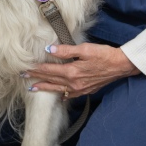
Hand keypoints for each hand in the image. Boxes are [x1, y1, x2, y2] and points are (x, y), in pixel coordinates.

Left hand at [24, 43, 141, 98]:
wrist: (121, 65)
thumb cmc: (104, 55)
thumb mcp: (85, 49)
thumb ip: (66, 50)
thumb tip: (49, 49)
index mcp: (72, 72)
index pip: (49, 70)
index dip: (37, 69)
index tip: (25, 69)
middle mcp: (74, 83)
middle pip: (51, 80)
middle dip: (37, 78)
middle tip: (24, 78)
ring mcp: (80, 89)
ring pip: (58, 89)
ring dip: (45, 88)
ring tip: (33, 89)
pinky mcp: (86, 90)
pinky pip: (71, 95)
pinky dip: (62, 95)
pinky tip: (59, 96)